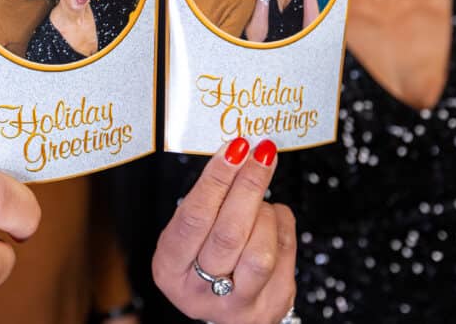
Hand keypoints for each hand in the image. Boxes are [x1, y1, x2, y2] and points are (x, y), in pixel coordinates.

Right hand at [152, 138, 295, 323]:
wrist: (226, 305)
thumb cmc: (202, 256)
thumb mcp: (188, 235)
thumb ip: (206, 202)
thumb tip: (237, 153)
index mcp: (169, 269)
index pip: (194, 218)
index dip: (216, 180)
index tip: (234, 149)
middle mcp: (199, 293)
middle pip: (229, 234)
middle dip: (248, 186)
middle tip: (261, 153)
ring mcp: (238, 304)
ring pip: (260, 252)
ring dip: (264, 214)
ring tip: (259, 201)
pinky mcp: (272, 305)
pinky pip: (286, 253)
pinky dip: (281, 223)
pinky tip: (271, 217)